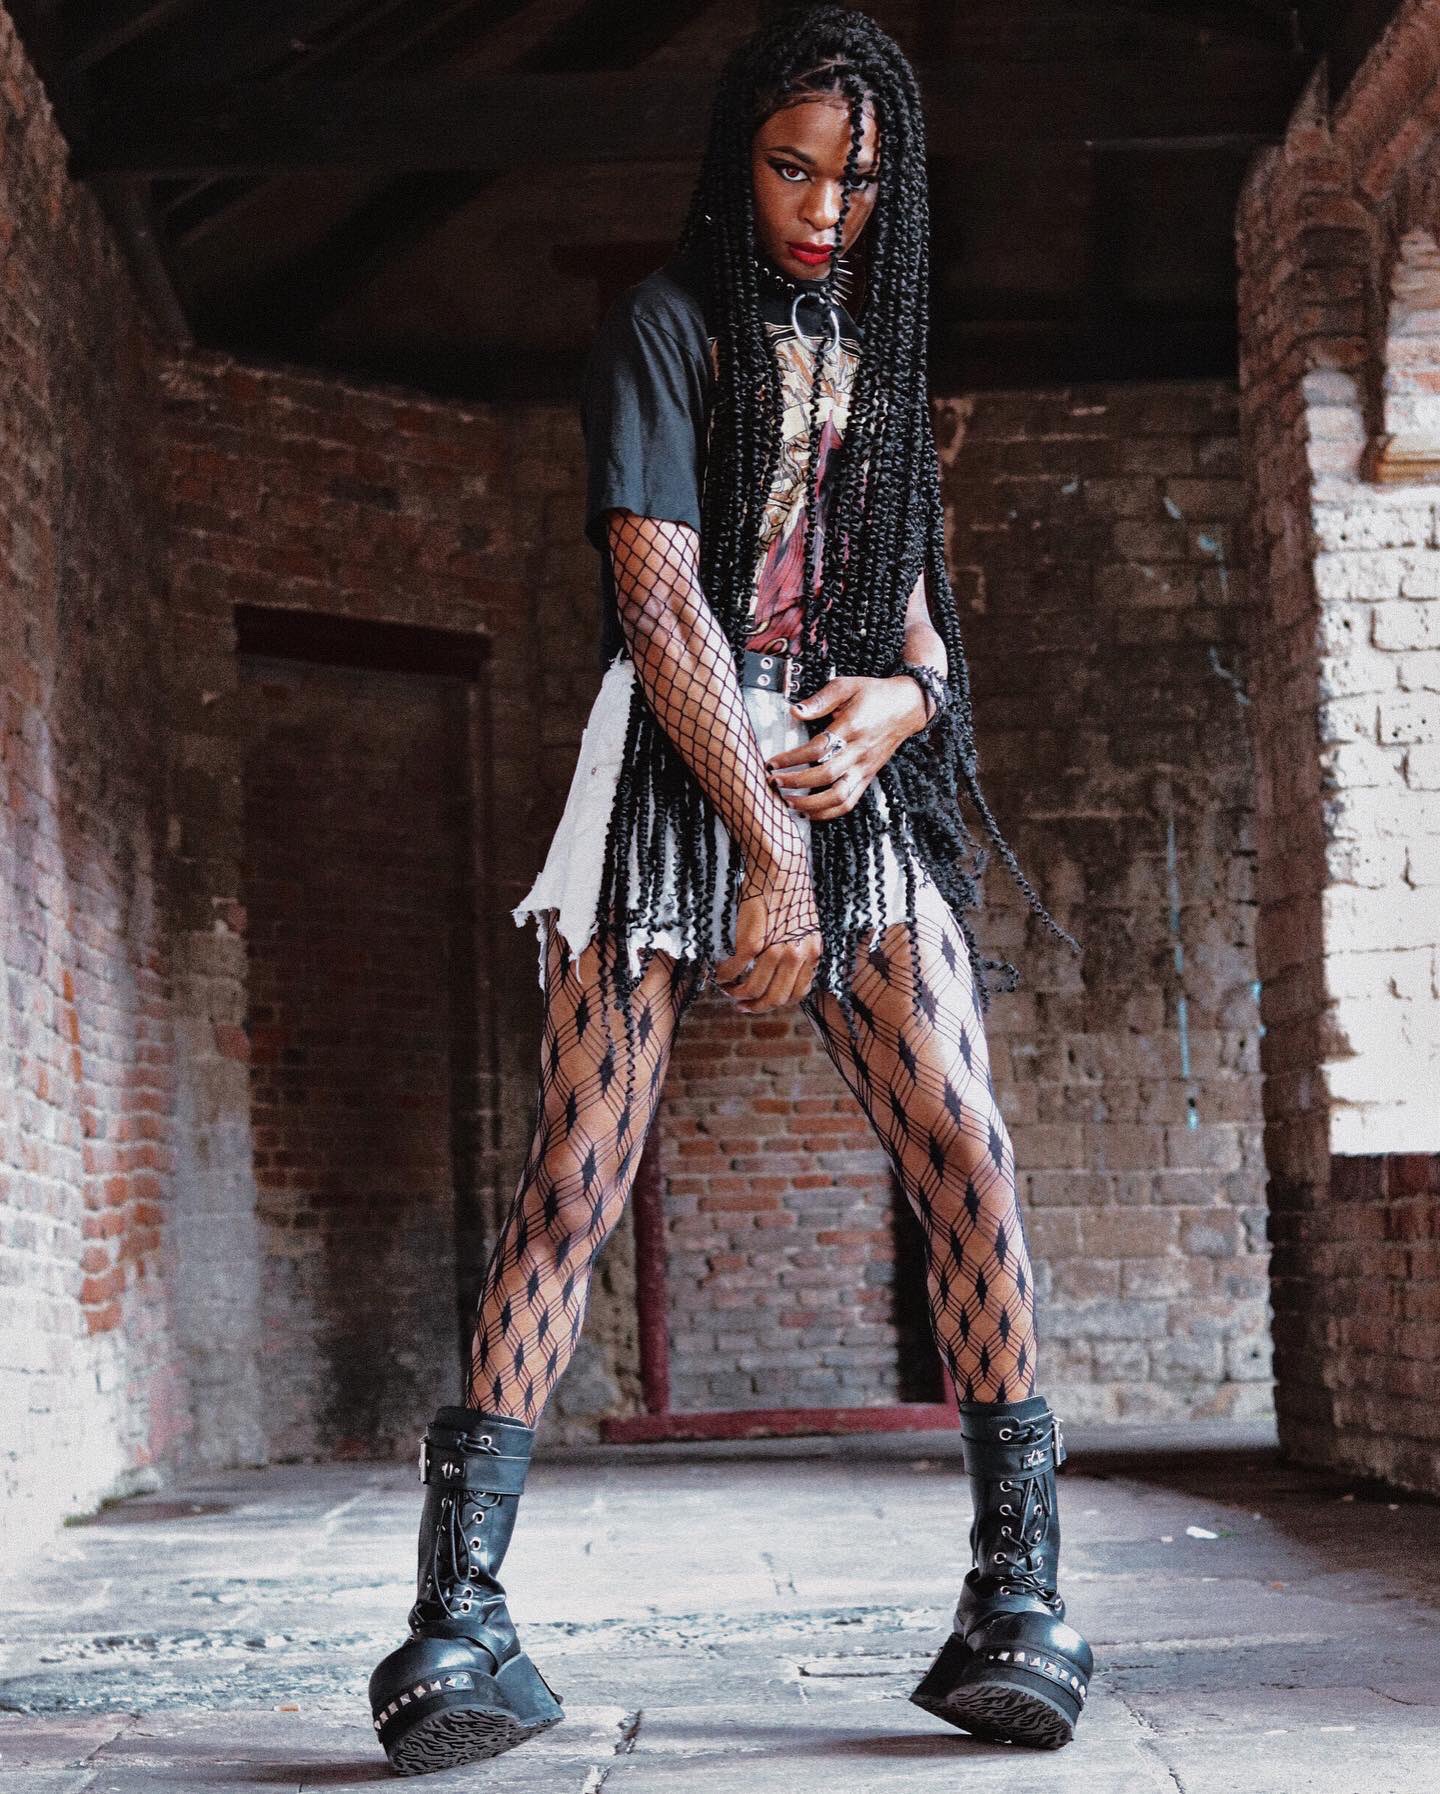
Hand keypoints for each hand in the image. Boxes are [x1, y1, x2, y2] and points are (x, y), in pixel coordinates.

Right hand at [713, 860, 821, 1011]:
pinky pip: (737, 970)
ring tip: (728, 991)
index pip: (798, 993)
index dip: (778, 1002)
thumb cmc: (789, 892)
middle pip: (776, 997)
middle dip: (757, 1007)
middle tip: (742, 1007)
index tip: (764, 1002)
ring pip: (755, 989)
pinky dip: (726, 976)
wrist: (780, 868)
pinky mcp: (753, 942)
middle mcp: (797, 955)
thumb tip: (784, 969)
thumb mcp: (805, 927)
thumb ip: (799, 949)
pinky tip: (721, 975)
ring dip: (738, 995)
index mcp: (811, 953)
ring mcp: (775, 950)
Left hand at [767, 675, 929, 820]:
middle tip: (774, 782)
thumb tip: (795, 712)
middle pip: (826, 776)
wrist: (907, 706)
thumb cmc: (874, 694)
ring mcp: (865, 768)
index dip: (792, 758)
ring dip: (811, 805)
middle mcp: (860, 751)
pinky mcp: (868, 777)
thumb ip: (820, 700)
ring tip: (788, 802)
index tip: (772, 763)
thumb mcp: (847, 685)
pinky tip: (808, 812)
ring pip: (839, 797)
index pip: (818, 748)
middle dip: (796, 782)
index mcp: (852, 727)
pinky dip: (828, 812)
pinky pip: (849, 803)